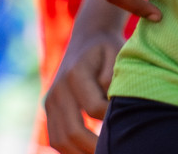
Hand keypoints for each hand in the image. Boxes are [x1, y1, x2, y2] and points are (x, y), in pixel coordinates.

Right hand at [43, 24, 120, 153]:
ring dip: (79, 153)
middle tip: (115, 151)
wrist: (88, 36)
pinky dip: (69, 150)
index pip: (94, 108)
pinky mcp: (49, 108)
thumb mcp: (116, 54)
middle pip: (73, 130)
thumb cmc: (108, 48)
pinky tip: (88, 151)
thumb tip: (110, 106)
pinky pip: (55, 138)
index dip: (112, 119)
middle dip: (94, 147)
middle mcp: (58, 88)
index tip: (128, 124)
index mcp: (76, 73)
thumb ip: (113, 78)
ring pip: (60, 139)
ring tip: (103, 153)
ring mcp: (51, 99)